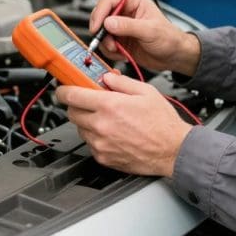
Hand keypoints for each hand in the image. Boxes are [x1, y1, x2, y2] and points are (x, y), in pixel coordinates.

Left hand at [56, 73, 192, 176]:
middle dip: (77, 104)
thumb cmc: (163, 123)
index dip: (64, 90)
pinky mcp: (103, 157)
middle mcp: (101, 126)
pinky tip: (112, 132)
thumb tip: (106, 77)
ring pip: (80, 128)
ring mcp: (101, 144)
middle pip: (72, 112)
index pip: (72, 95)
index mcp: (110, 106)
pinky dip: (95, 136)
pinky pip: (90, 143)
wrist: (173, 151)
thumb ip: (121, 82)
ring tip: (106, 118)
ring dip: (86, 121)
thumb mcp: (146, 91)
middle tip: (89, 101)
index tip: (63, 89)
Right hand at [89, 0, 200, 76]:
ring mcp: (121, 26)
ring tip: (118, 51)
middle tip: (108, 43)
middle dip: (102, 32)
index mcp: (134, 1)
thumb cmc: (169, 38)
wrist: (174, 56)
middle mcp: (125, 11)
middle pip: (100, 16)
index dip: (99, 14)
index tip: (97, 28)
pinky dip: (110, 52)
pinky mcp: (119, 39)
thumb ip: (128, 26)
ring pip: (101, 32)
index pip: (108, 1)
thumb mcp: (150, 31)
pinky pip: (105, 44)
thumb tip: (108, 22)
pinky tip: (122, 55)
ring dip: (106, 44)